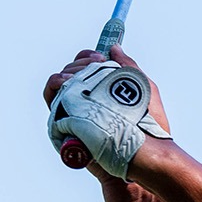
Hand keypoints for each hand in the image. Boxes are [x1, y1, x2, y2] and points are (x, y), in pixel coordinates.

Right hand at [44, 45, 172, 180]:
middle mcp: (88, 101)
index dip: (88, 57)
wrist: (145, 153)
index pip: (86, 67)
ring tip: (77, 74)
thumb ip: (128, 66)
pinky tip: (64, 82)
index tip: (100, 57)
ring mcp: (77, 112)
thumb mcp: (144, 88)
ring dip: (65, 73)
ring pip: (58, 85)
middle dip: (79, 63)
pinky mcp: (67, 124)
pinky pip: (51, 102)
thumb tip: (113, 48)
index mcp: (104, 90)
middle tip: (94, 65)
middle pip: (71, 73)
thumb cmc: (150, 126)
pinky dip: (54, 87)